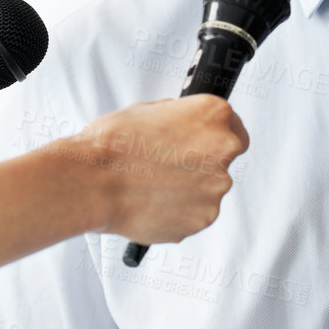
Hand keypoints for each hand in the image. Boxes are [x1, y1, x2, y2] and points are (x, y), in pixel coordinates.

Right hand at [61, 94, 249, 242]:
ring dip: (189, 189)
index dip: (214, 138)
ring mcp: (216, 188)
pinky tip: (154, 202)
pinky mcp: (204, 218)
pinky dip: (180, 211)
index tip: (202, 144)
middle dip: (199, 164)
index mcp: (214, 116)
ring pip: (209, 189)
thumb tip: (186, 127)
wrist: (93, 182)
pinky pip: (196, 213)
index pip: (235, 128)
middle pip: (223, 160)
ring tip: (153, 186)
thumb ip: (180, 119)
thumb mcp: (149, 110)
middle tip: (168, 166)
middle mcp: (223, 151)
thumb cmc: (113, 145)